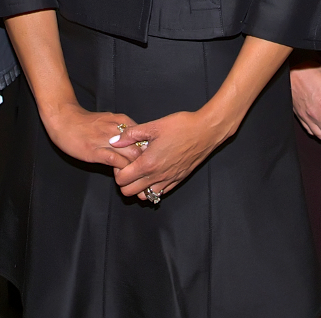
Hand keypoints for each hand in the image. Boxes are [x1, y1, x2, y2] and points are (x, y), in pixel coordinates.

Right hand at [39, 101, 140, 170]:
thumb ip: (124, 130)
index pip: (145, 138)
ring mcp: (107, 140)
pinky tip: (119, 174)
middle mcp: (118, 129)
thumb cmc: (87, 122)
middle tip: (143, 173)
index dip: (148, 152)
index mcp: (123, 121)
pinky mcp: (96, 151)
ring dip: (135, 168)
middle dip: (145, 162)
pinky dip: (122, 170)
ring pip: (132, 156)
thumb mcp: (110, 121)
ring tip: (133, 177)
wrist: (64, 119)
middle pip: (142, 148)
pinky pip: (116, 161)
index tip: (147, 161)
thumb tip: (138, 143)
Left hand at [111, 107, 233, 199]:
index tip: (120, 160)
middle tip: (128, 166)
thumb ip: (131, 135)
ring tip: (140, 171)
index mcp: (148, 163)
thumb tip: (114, 141)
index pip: (122, 180)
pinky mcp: (178, 180)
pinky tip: (154, 172)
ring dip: (138, 187)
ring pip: (145, 196)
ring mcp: (169, 180)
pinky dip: (153, 187)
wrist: (206, 131)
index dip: (117, 171)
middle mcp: (158, 176)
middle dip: (124, 182)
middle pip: (130, 192)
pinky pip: (161, 192)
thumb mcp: (153, 126)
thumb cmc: (181, 126)